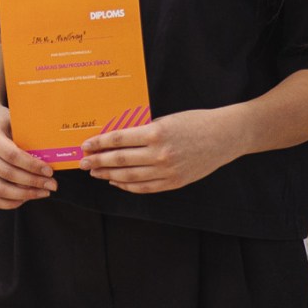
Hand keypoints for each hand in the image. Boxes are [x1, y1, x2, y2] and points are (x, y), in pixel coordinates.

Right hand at [0, 102, 55, 209]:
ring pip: (0, 190)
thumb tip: (53, 154)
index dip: (32, 165)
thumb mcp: (14, 122)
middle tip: (52, 184)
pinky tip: (27, 198)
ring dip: (25, 195)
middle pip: (8, 174)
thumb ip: (28, 137)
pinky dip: (11, 203)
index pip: (12, 155)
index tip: (50, 171)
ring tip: (43, 192)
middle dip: (33, 182)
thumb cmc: (2, 122)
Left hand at [78, 107, 244, 192]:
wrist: (224, 136)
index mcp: (156, 133)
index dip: (98, 144)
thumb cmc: (194, 122)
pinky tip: (116, 181)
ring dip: (108, 175)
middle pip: (119, 160)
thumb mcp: (165, 120)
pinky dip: (127, 186)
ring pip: (129, 177)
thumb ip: (142, 130)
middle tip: (82, 162)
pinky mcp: (174, 182)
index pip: (118, 140)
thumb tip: (116, 139)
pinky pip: (145, 187)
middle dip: (97, 161)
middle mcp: (160, 154)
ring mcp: (167, 171)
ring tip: (95, 172)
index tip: (84, 145)